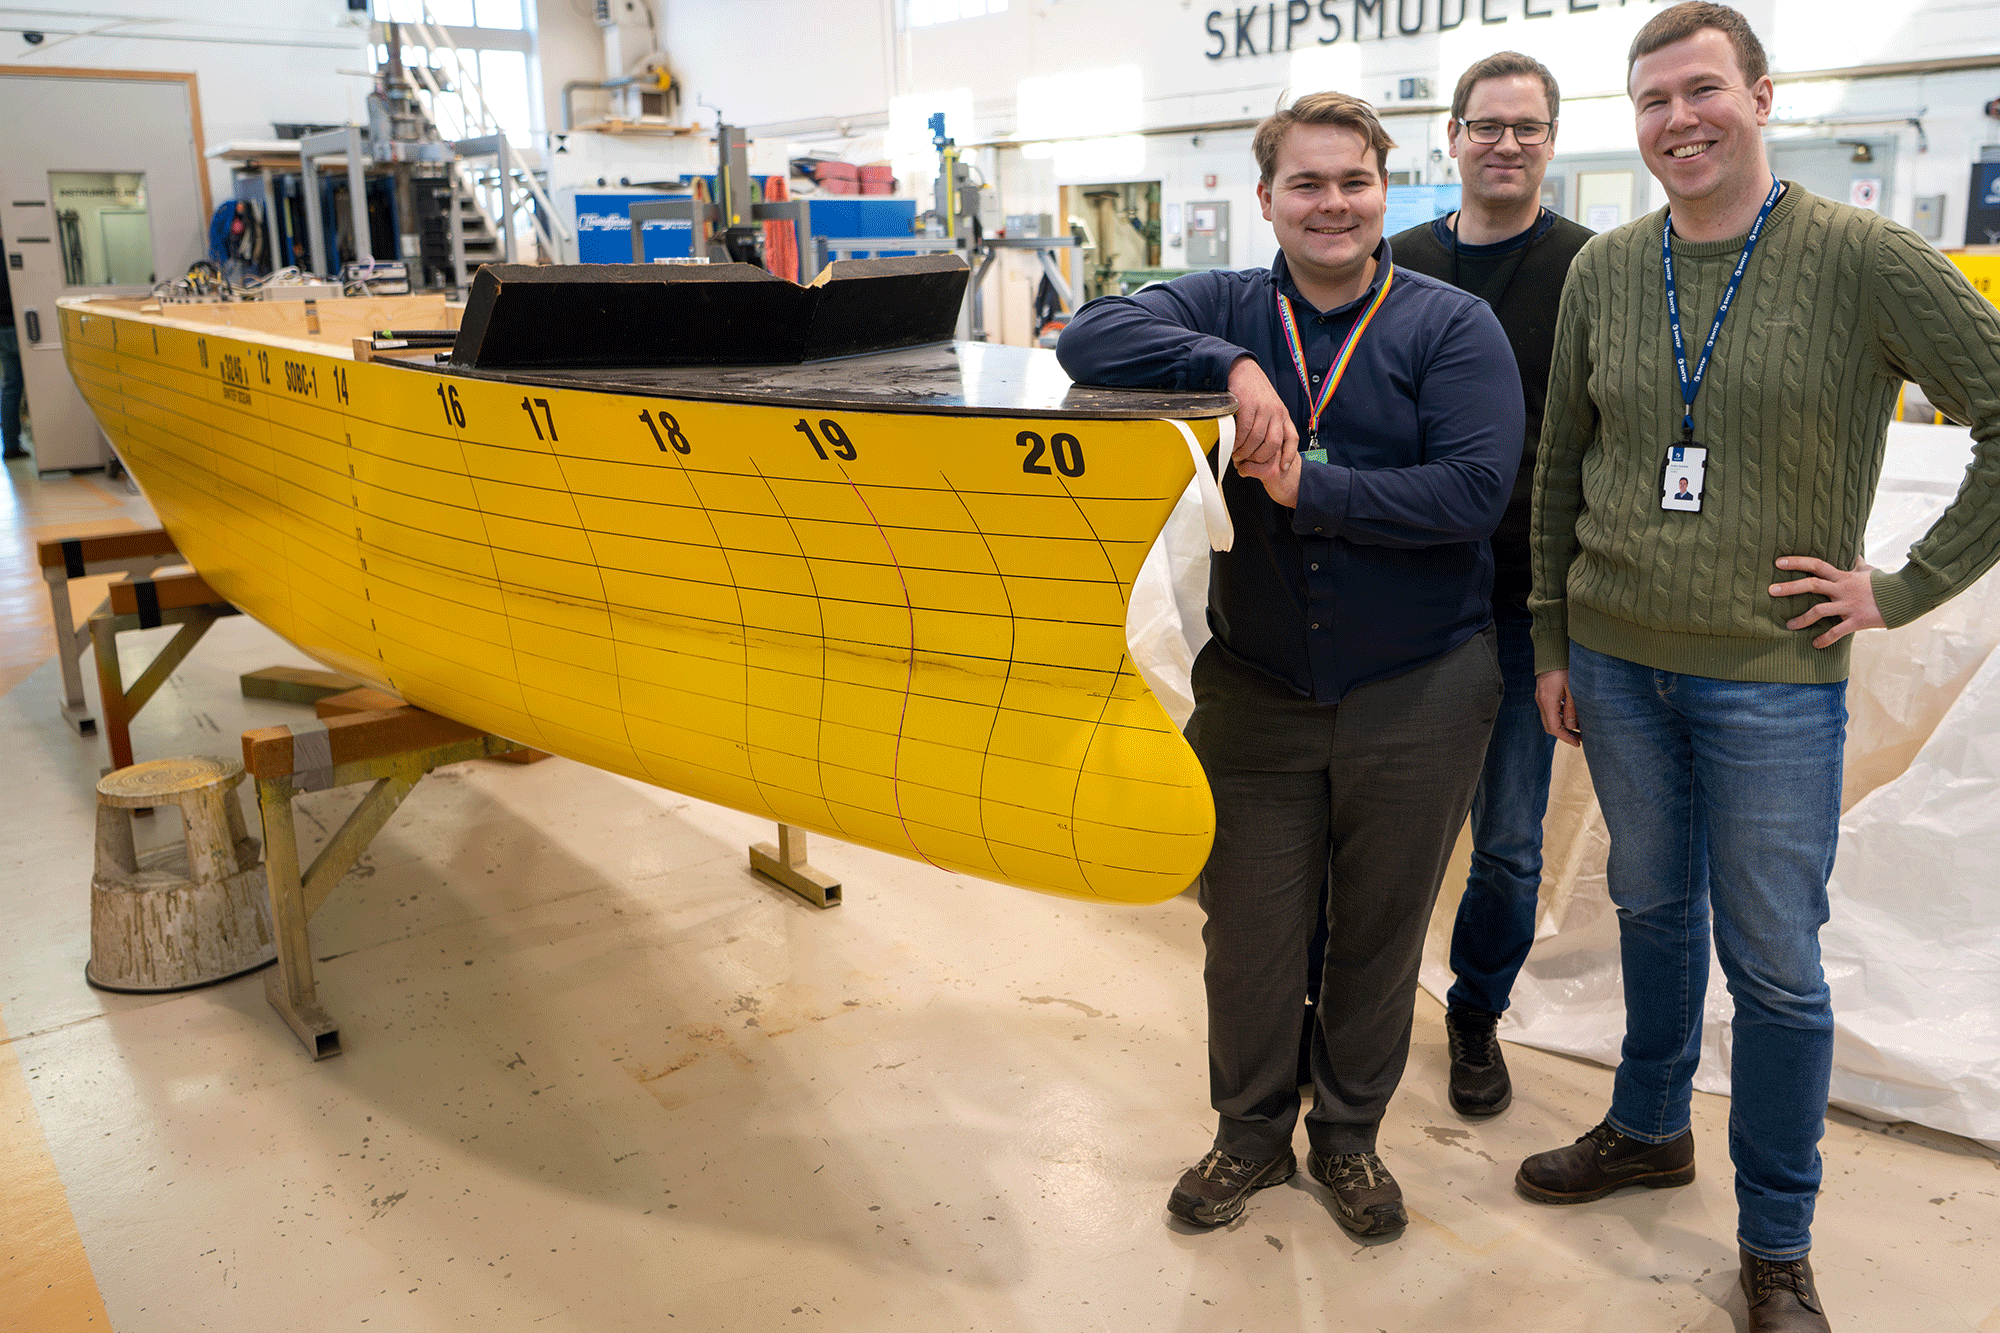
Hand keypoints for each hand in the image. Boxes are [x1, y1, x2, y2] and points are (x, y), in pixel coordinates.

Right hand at [1226, 356, 1296, 467]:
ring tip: (1236, 455)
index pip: (1291, 438)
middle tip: (1247, 462)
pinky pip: (1244, 430)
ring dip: (1245, 452)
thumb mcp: (1267, 406)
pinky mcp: (1248, 405)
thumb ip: (1268, 424)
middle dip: (1259, 458)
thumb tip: (1262, 446)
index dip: (1288, 455)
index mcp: (1282, 414)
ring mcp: (1263, 408)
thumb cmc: (1251, 390)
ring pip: (1257, 440)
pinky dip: (1237, 441)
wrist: (1240, 369)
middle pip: (1272, 444)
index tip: (1281, 468)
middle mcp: (1276, 412)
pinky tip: (1232, 444)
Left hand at [1236, 433, 1300, 507]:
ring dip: (1240, 459)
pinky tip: (1246, 472)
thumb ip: (1266, 438)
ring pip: (1247, 452)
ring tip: (1243, 464)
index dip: (1244, 435)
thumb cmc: (1287, 468)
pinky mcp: (1270, 471)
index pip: (1256, 426)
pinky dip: (1242, 471)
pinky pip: (1246, 467)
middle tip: (1240, 455)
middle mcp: (1278, 443)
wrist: (1302, 486)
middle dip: (1241, 447)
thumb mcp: (1280, 447)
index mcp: (1281, 433)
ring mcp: (1274, 457)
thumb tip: (1243, 436)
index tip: (1241, 443)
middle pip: (1249, 438)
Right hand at [1536, 669, 1579, 746]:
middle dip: (1564, 734)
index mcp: (1547, 701)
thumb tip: (1571, 726)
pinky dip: (1559, 716)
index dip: (1566, 737)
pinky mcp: (1543, 693)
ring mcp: (1540, 697)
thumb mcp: (1572, 689)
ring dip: (1562, 725)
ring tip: (1578, 728)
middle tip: (1579, 738)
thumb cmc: (1564, 668)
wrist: (1552, 652)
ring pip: (1549, 718)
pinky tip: (1571, 715)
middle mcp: (1541, 701)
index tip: (1577, 743)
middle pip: (1549, 726)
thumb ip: (1571, 708)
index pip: (1554, 728)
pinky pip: (1550, 710)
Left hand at [1770, 557, 1884, 648]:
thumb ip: (1859, 564)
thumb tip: (1857, 554)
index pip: (1816, 565)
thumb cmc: (1885, 584)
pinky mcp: (1857, 620)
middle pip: (1812, 585)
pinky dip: (1825, 639)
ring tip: (1790, 625)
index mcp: (1843, 577)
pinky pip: (1837, 632)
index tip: (1778, 562)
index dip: (1797, 562)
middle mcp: (1842, 589)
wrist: (1906, 596)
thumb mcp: (1870, 571)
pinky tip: (1815, 645)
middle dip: (1790, 587)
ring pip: (1820, 610)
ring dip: (1802, 619)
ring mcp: (1849, 605)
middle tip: (1771, 591)